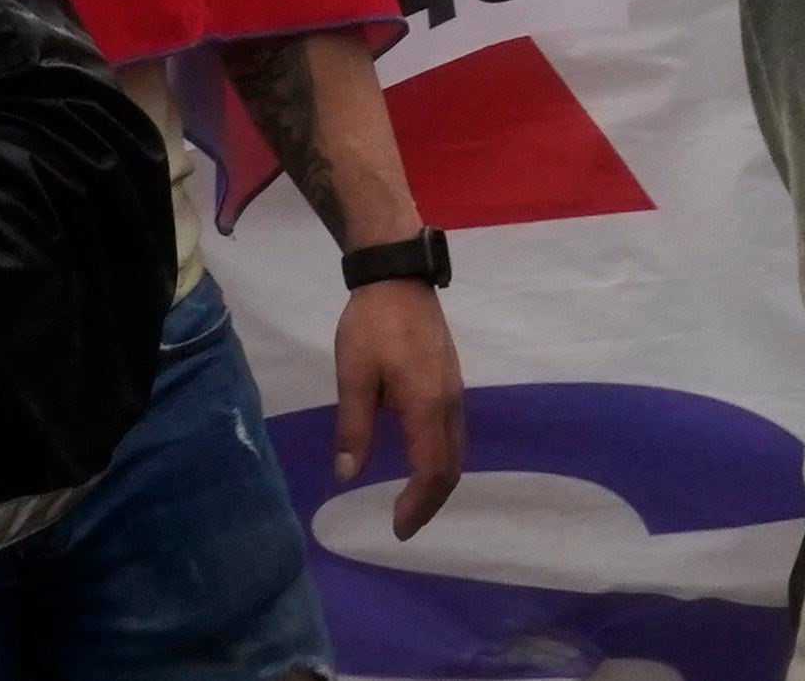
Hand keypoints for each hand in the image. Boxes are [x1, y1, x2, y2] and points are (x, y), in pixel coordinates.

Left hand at [335, 280, 470, 538]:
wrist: (399, 276)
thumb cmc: (372, 325)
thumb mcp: (354, 376)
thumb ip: (353, 428)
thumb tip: (348, 476)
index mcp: (427, 405)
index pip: (432, 470)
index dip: (418, 505)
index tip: (398, 529)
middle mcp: (450, 403)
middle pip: (452, 467)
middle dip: (432, 502)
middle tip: (404, 524)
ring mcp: (456, 390)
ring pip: (457, 450)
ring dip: (438, 482)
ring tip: (412, 501)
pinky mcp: (452, 380)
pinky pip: (454, 433)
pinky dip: (441, 460)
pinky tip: (421, 461)